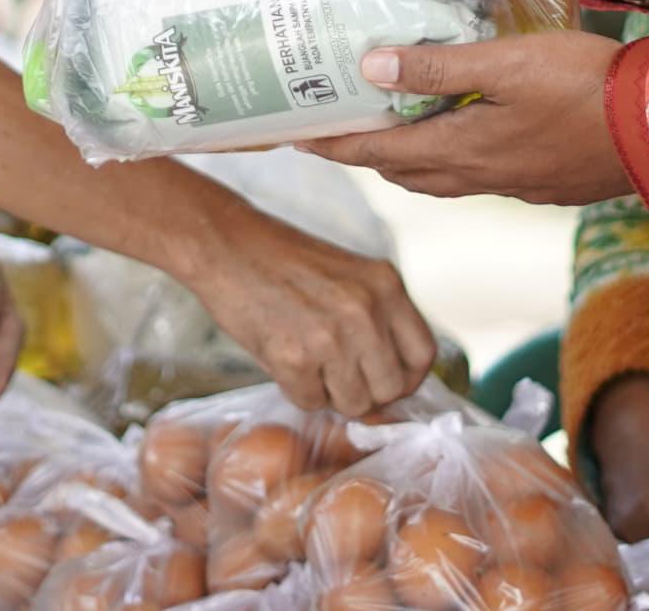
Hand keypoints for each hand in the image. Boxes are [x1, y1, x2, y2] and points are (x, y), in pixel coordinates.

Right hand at [168, 198, 437, 415]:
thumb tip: (392, 387)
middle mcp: (366, 310)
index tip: (384, 379)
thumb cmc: (284, 262)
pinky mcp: (293, 356)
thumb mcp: (348, 277)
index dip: (406, 377)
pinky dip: (297, 389)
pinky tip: (282, 356)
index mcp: (386, 285)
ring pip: (354, 404)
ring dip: (330, 393)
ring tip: (308, 359)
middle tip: (336, 372)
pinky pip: (311, 402)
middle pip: (390, 388)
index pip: (423, 355)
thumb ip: (377, 320)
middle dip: (365, 391)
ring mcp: (331, 335)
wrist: (225, 244)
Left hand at [309, 32, 634, 204]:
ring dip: (408, 160)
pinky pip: (477, 179)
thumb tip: (370, 68)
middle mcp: (480, 178)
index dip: (335, 145)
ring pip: (441, 180)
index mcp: (462, 151)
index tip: (296, 138)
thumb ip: (438, 67)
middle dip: (365, 154)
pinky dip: (451, 162)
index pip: (379, 150)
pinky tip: (463, 138)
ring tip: (390, 130)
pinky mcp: (542, 184)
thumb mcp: (505, 63)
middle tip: (338, 128)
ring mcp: (513, 186)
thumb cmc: (583, 86)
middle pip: (404, 172)